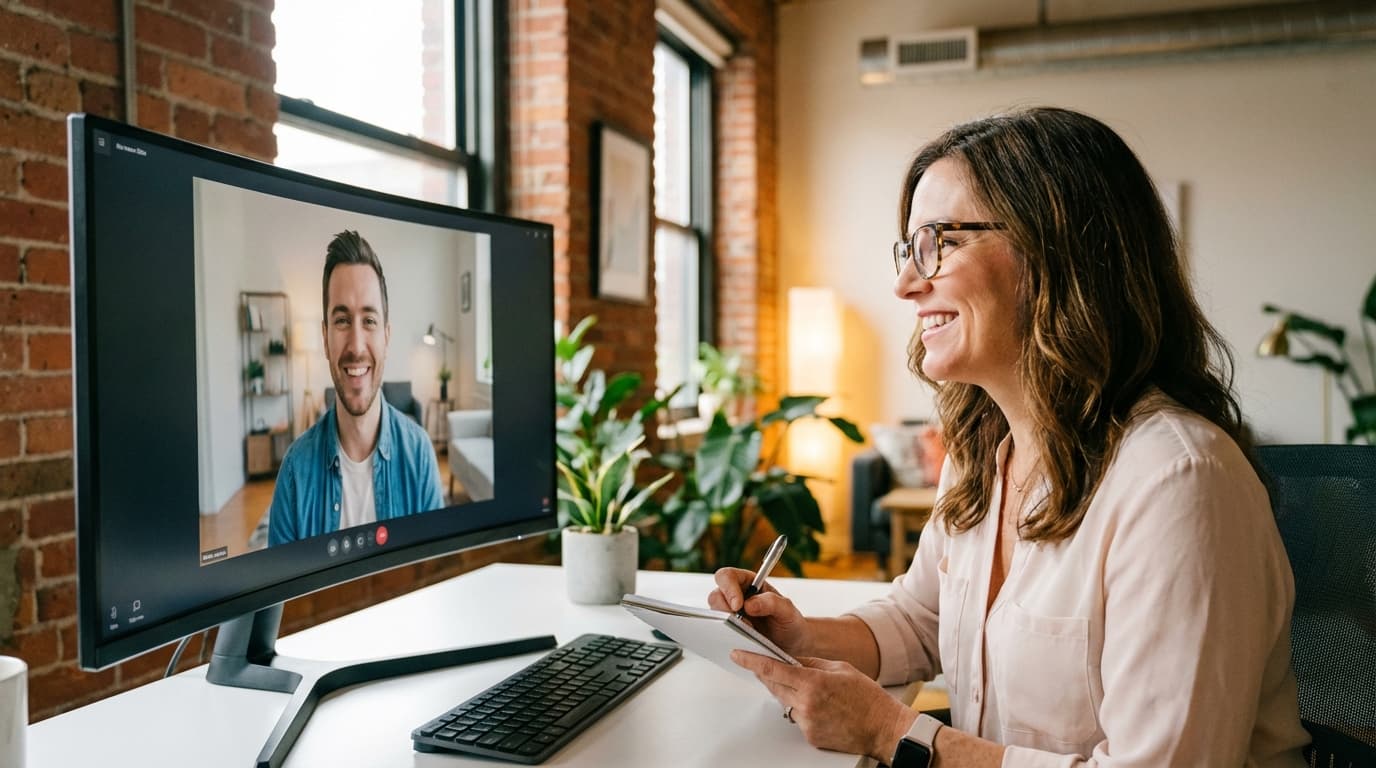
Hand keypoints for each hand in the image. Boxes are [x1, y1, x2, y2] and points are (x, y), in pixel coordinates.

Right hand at [708, 567, 810, 655]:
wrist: (793, 645)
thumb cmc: (790, 623)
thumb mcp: (788, 610)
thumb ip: (772, 602)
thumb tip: (749, 604)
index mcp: (749, 583)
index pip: (728, 576)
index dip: (728, 588)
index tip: (738, 605)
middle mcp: (737, 596)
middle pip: (716, 595)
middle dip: (725, 610)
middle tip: (742, 624)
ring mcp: (731, 614)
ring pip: (715, 614)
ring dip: (727, 624)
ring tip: (747, 633)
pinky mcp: (729, 631)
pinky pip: (718, 631)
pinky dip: (725, 635)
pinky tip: (740, 641)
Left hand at [731, 651, 917, 761]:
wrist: (883, 728)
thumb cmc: (867, 698)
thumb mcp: (840, 668)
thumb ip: (811, 663)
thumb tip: (790, 660)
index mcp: (813, 683)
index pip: (773, 669)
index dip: (751, 661)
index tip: (738, 654)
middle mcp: (806, 704)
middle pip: (773, 686)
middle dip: (768, 674)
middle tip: (767, 665)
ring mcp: (807, 723)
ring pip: (784, 702)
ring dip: (787, 692)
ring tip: (809, 688)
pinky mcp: (810, 736)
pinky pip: (796, 718)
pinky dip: (800, 709)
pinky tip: (820, 706)